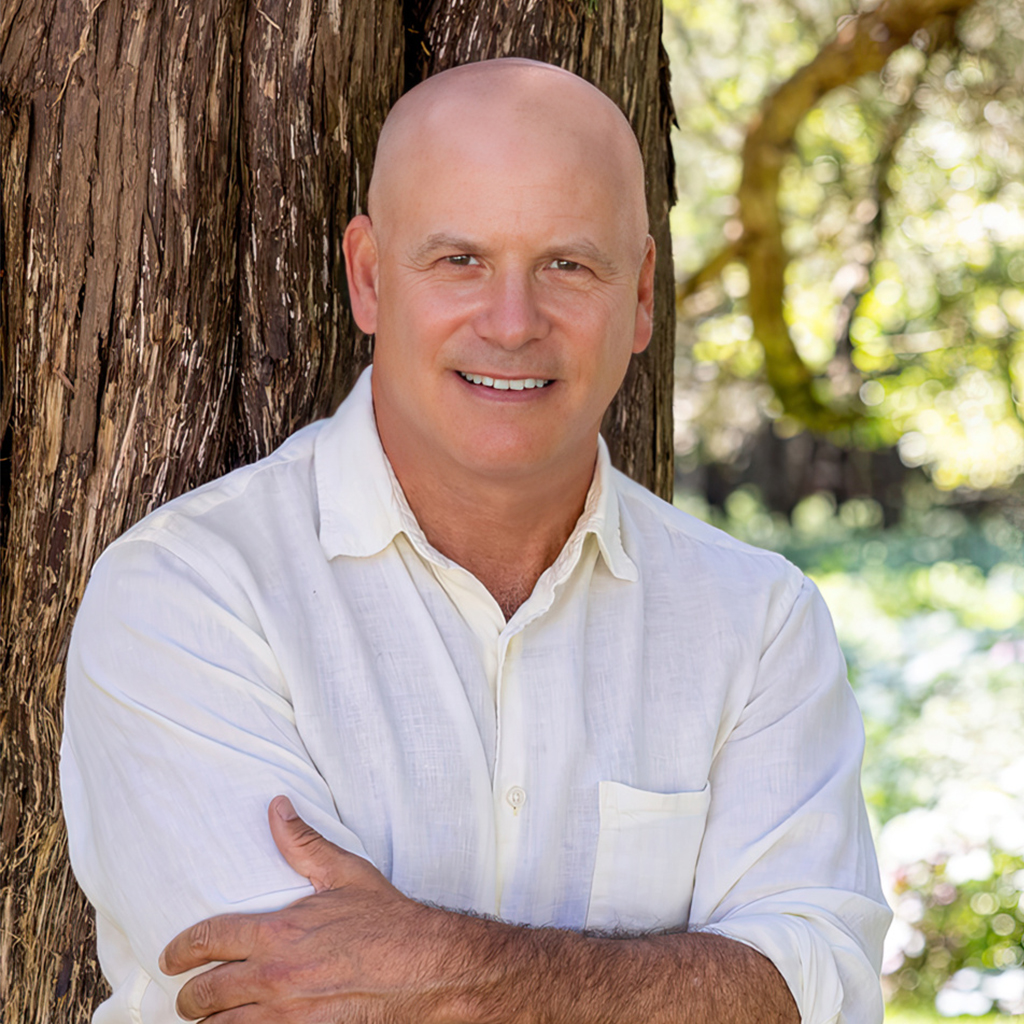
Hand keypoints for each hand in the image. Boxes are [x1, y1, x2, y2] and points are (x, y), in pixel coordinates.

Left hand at [160, 797, 458, 1022]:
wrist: (424, 967)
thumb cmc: (386, 919)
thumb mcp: (344, 873)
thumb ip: (302, 843)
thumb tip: (276, 806)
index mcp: (278, 934)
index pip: (208, 940)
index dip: (180, 950)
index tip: (171, 957)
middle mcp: (274, 979)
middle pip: (204, 997)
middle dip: (189, 999)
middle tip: (188, 997)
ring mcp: (288, 1016)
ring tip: (211, 1020)